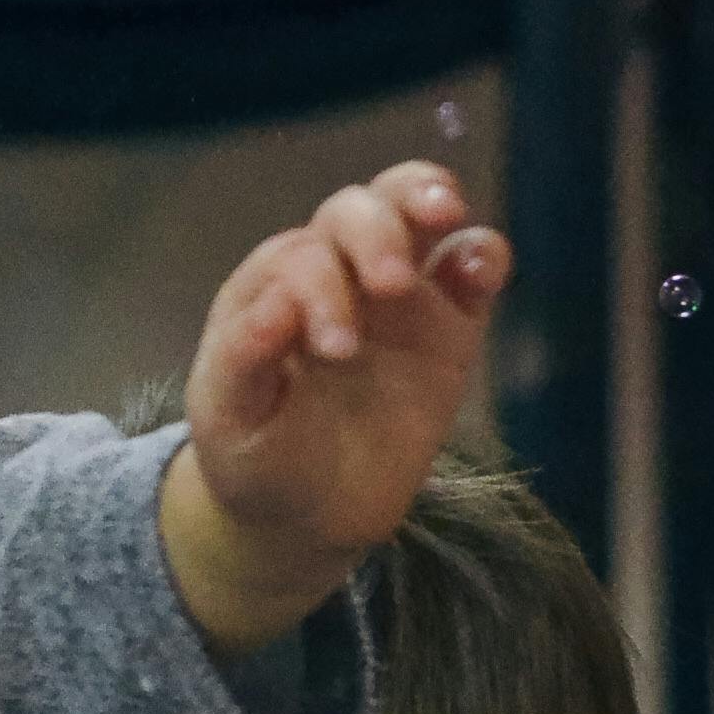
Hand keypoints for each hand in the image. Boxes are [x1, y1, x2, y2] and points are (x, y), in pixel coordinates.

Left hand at [159, 162, 508, 654]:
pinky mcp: (449, 329)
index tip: (337, 351)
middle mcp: (332, 274)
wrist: (306, 515)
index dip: (323, 288)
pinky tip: (484, 268)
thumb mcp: (228, 419)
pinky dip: (484, 254)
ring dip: (426, 198)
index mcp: (272, 287)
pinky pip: (471, 270)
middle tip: (390, 285)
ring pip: (410, 212)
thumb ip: (244, 362)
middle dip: (375, 233)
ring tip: (444, 212)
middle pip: (356, 212)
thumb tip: (276, 308)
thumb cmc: (255, 455)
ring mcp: (395, 297)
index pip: (303, 257)